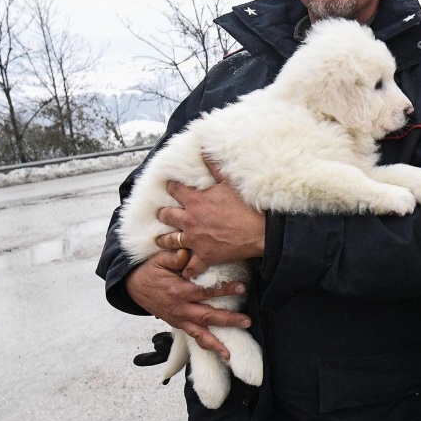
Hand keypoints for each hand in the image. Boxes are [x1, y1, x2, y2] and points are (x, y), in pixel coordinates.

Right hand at [124, 249, 250, 359]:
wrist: (133, 287)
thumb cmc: (150, 271)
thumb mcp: (160, 259)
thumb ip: (175, 256)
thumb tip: (187, 253)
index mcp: (178, 291)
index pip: (204, 292)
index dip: (224, 290)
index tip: (242, 287)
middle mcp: (179, 309)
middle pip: (206, 317)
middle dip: (228, 320)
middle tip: (247, 321)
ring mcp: (178, 319)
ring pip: (199, 334)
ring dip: (215, 344)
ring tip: (229, 354)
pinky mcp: (177, 324)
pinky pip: (192, 337)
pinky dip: (205, 345)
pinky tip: (218, 351)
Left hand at [153, 158, 265, 278]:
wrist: (260, 231)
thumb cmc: (246, 206)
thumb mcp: (229, 182)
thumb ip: (214, 167)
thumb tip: (203, 149)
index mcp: (196, 200)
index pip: (175, 190)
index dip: (171, 187)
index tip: (169, 186)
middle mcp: (190, 220)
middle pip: (167, 216)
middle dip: (163, 214)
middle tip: (161, 214)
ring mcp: (195, 240)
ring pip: (171, 241)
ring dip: (165, 241)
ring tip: (160, 240)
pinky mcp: (205, 256)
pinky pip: (191, 266)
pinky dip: (187, 269)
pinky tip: (184, 271)